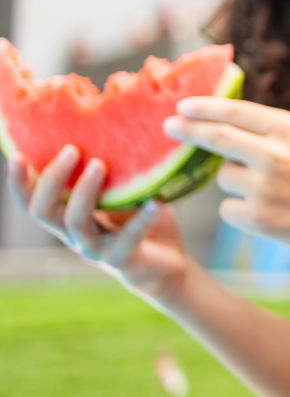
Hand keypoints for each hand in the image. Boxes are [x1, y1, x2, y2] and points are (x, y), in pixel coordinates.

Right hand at [6, 147, 191, 302]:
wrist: (166, 265)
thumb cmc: (141, 221)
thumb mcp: (124, 193)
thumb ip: (112, 174)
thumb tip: (110, 131)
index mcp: (68, 218)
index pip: (32, 202)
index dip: (19, 184)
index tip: (17, 156)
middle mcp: (74, 235)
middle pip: (44, 212)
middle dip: (52, 180)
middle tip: (71, 150)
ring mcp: (95, 250)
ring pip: (76, 222)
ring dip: (85, 192)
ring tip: (99, 164)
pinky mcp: (122, 260)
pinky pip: (128, 239)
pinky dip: (142, 219)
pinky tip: (155, 201)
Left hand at [163, 99, 289, 263]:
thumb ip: (270, 133)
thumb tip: (221, 126)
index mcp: (289, 128)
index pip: (235, 111)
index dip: (205, 107)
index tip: (183, 106)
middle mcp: (274, 153)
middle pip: (216, 138)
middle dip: (188, 131)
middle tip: (169, 127)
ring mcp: (264, 186)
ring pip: (223, 177)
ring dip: (235, 182)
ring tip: (272, 191)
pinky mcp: (257, 217)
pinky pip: (229, 208)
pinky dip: (242, 211)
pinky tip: (272, 213)